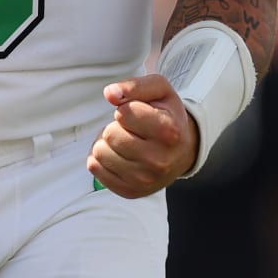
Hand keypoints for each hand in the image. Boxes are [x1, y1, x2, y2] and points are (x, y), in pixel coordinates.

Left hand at [87, 75, 196, 197]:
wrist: (182, 151)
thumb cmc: (166, 115)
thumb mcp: (159, 90)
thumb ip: (134, 86)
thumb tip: (109, 93)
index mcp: (168, 131)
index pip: (123, 114)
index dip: (125, 109)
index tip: (138, 113)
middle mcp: (159, 160)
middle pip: (110, 135)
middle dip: (114, 126)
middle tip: (130, 129)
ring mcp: (145, 180)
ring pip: (99, 153)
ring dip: (106, 142)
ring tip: (124, 141)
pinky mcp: (131, 191)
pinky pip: (95, 169)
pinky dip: (101, 158)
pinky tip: (118, 155)